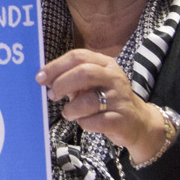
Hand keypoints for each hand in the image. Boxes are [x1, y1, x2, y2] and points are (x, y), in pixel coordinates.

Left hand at [39, 50, 174, 166]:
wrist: (139, 122)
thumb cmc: (107, 100)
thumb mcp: (93, 84)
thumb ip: (72, 79)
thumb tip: (45, 79)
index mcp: (105, 64)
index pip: (78, 56)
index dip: (55, 66)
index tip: (40, 78)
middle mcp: (114, 78)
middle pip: (83, 73)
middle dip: (61, 84)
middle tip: (52, 95)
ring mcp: (120, 99)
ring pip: (87, 101)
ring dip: (71, 109)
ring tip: (70, 113)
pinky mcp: (122, 120)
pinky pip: (95, 122)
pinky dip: (84, 123)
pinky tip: (85, 122)